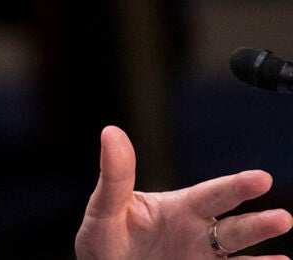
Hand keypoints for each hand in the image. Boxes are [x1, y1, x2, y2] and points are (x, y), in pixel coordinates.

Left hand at [75, 125, 292, 258]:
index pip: (212, 194)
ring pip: (236, 255)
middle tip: (283, 218)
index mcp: (178, 208)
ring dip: (261, 257)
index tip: (260, 178)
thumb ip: (115, 176)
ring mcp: (200, 258)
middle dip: (258, 224)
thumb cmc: (104, 237)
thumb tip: (111, 132)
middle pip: (233, 228)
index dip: (235, 186)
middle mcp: (197, 233)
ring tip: (287, 257)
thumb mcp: (105, 208)